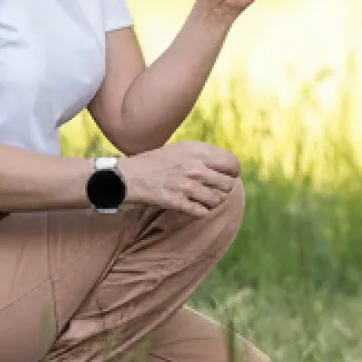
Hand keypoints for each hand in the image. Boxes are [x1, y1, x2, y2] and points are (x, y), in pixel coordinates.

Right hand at [118, 141, 240, 215]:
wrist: (128, 176)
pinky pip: (202, 212)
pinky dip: (200, 211)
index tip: (226, 176)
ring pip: (218, 200)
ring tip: (202, 198)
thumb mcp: (183, 149)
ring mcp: (186, 186)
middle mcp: (194, 167)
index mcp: (198, 151)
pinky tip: (193, 206)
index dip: (233, 173)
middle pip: (228, 185)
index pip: (233, 165)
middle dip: (223, 189)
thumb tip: (232, 168)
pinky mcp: (176, 202)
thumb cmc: (159, 162)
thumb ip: (207, 156)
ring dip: (212, 202)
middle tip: (212, 190)